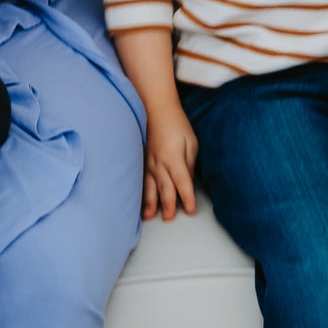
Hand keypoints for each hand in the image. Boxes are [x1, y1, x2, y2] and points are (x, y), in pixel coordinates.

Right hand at [142, 104, 198, 220]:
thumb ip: (189, 164)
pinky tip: (136, 200)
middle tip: (169, 219)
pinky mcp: (141, 161)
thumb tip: (188, 182)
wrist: (155, 109)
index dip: (187, 198)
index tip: (191, 211)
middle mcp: (159, 163)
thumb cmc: (176, 124)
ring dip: (149, 202)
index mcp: (174, 158)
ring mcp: (148, 162)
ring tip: (149, 216)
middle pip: (165, 189)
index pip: (183, 183)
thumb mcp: (191, 143)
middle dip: (168, 205)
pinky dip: (138, 192)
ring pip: (149, 186)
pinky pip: (140, 180)